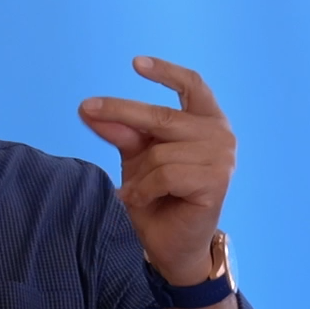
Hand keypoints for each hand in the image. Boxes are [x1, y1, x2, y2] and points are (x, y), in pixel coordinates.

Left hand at [77, 58, 234, 285]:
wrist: (172, 245)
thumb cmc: (158, 199)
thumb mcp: (136, 159)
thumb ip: (121, 132)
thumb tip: (89, 110)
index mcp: (207, 121)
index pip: (192, 85)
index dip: (166, 71)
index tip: (136, 63)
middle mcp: (221, 134)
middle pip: (162, 115)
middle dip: (120, 112)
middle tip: (87, 109)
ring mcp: (223, 158)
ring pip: (160, 152)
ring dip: (138, 175)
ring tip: (134, 192)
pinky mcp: (217, 182)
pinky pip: (166, 175)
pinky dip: (145, 189)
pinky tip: (141, 200)